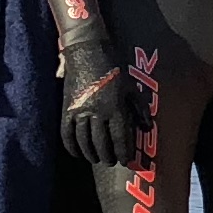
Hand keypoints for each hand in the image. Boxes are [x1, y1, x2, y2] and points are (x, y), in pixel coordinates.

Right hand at [61, 49, 144, 169]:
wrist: (87, 50)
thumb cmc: (114, 69)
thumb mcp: (131, 87)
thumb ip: (139, 109)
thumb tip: (146, 129)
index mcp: (115, 107)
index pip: (120, 138)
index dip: (124, 152)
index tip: (126, 160)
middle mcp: (97, 112)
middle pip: (102, 143)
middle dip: (108, 156)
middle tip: (112, 162)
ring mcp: (79, 111)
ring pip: (84, 141)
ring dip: (91, 154)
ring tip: (97, 159)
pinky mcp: (66, 109)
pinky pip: (67, 134)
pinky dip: (71, 147)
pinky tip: (78, 153)